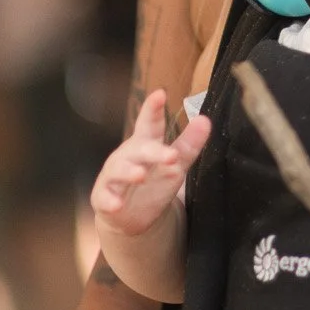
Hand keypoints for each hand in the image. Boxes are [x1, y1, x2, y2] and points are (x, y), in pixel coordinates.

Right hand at [90, 91, 209, 237]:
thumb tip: (205, 120)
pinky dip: (110, 201)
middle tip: (172, 156)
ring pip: (119, 169)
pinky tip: (116, 204)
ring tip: (140, 175)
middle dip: (154, 151)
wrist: (130, 215)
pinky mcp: (104, 197)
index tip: (160, 94)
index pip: (150, 124)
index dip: (153, 109)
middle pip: (140, 149)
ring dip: (129, 171)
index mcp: (145, 144)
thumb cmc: (153, 182)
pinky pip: (105, 198)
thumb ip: (188, 143)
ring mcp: (113, 176)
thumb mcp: (174, 164)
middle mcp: (127, 156)